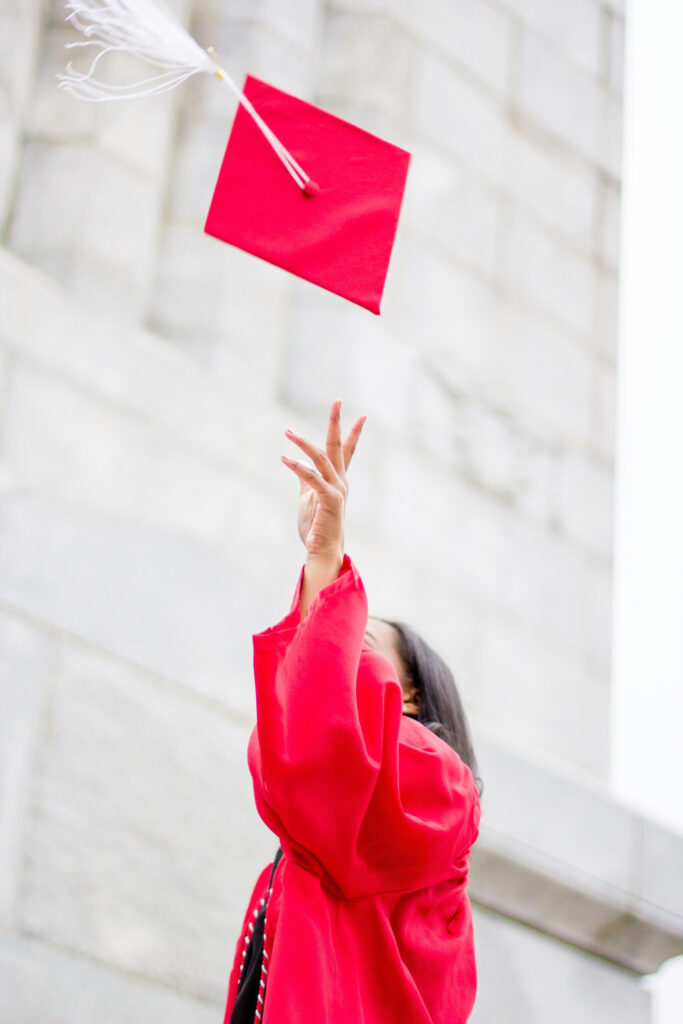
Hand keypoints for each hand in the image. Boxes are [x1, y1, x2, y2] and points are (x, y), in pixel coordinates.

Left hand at [281, 399, 366, 561]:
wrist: (322, 550)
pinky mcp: (329, 499)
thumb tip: (295, 461)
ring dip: (304, 443)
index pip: (346, 450)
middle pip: (338, 446)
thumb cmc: (316, 525)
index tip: (360, 414)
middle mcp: (341, 481)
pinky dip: (298, 466)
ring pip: (321, 458)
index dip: (352, 432)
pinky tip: (284, 458)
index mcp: (338, 479)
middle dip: (337, 423)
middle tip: (337, 401)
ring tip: (288, 432)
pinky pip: (312, 477)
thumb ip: (305, 478)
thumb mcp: (308, 496)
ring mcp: (337, 489)